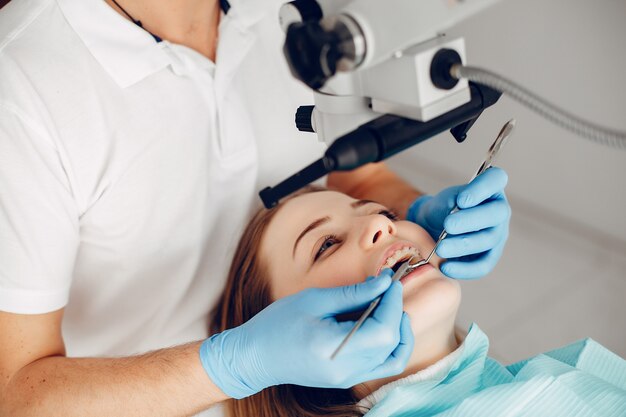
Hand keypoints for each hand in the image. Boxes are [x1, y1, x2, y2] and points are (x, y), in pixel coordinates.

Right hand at [199, 270, 413, 398]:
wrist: (255, 356)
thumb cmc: (277, 324)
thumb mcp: (314, 300)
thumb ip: (354, 294)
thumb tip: (384, 283)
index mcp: (335, 348)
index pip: (383, 330)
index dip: (393, 303)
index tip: (391, 281)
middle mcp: (346, 369)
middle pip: (390, 342)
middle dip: (395, 310)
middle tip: (387, 287)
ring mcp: (348, 378)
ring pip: (393, 357)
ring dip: (397, 329)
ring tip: (387, 306)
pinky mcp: (348, 378)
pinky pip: (382, 365)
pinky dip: (391, 345)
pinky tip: (382, 324)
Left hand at [407, 167, 509, 279]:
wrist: (432, 228)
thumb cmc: (443, 209)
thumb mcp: (444, 200)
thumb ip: (451, 203)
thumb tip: (456, 214)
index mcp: (490, 188)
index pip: (496, 179)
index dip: (483, 188)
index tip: (462, 199)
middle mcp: (499, 210)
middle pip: (496, 214)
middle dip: (471, 220)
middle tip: (448, 225)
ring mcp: (497, 235)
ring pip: (487, 241)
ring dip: (462, 245)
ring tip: (440, 248)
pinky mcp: (489, 256)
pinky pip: (482, 266)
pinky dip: (464, 269)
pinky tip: (445, 267)